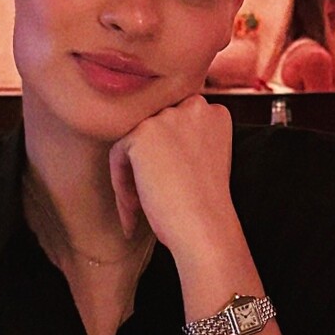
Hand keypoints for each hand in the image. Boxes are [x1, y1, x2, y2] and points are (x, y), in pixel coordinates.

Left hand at [108, 95, 236, 253]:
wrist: (206, 227)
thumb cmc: (207, 206)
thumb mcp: (207, 159)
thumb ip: (187, 140)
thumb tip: (153, 142)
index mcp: (216, 113)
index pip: (176, 126)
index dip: (168, 158)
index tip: (168, 186)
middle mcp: (195, 106)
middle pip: (155, 131)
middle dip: (148, 164)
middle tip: (150, 200)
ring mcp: (169, 116)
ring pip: (134, 142)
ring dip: (132, 176)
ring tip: (140, 207)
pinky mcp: (143, 132)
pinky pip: (119, 154)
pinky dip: (122, 183)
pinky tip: (136, 208)